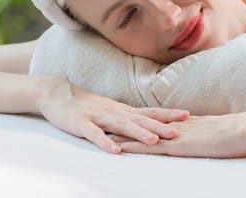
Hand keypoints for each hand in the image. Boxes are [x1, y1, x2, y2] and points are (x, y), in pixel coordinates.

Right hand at [35, 77, 188, 153]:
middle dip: (160, 126)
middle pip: (141, 119)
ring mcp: (98, 117)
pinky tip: (116, 151)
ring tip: (154, 141)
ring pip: (122, 126)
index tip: (188, 116)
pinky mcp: (81, 124)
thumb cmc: (88, 105)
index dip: (168, 114)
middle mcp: (114, 112)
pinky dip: (105, 142)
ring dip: (138, 134)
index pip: (149, 111)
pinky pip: (94, 135)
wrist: (57, 93)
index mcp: (123, 110)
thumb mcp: (112, 111)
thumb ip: (129, 118)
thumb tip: (152, 124)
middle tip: (179, 132)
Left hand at [113, 111, 245, 158]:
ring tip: (102, 134)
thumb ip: (212, 132)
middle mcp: (178, 127)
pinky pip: (149, 148)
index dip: (143, 119)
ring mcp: (176, 136)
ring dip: (123, 135)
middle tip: (106, 121)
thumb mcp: (222, 131)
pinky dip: (133, 148)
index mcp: (189, 123)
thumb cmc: (241, 133)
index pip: (160, 120)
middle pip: (146, 124)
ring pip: (142, 135)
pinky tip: (119, 150)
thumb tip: (211, 134)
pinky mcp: (177, 147)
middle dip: (126, 124)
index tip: (128, 118)